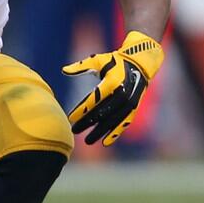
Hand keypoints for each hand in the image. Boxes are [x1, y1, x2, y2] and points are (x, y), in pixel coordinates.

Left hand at [63, 31, 163, 145]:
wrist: (140, 63)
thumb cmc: (114, 61)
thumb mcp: (97, 60)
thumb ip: (81, 66)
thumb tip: (64, 70)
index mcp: (112, 82)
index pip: (94, 99)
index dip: (82, 110)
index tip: (70, 118)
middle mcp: (122, 94)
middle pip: (102, 113)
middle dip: (87, 123)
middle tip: (74, 131)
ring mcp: (129, 102)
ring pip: (112, 121)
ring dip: (100, 132)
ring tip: (87, 141)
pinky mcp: (134, 108)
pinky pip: (124, 122)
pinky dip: (115, 132)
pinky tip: (106, 142)